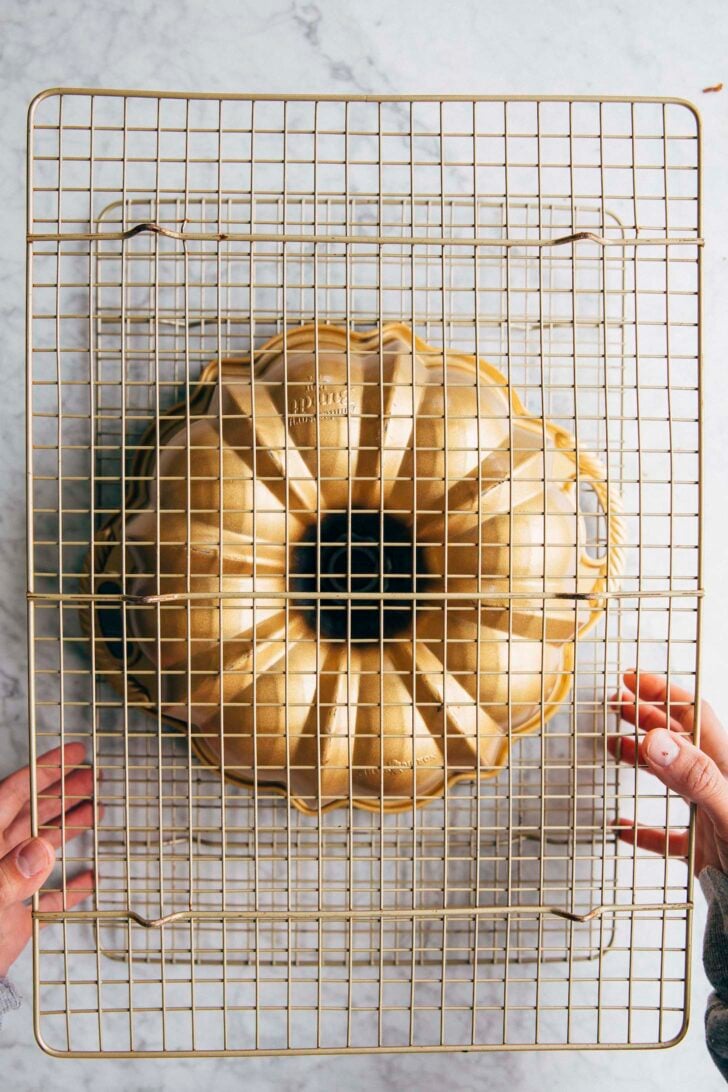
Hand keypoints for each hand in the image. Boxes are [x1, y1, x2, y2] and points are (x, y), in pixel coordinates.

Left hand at [0, 743, 97, 976]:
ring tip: (97, 808)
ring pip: (42, 849)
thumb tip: (40, 849)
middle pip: (32, 816)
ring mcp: (6, 888)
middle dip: (63, 792)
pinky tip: (91, 876)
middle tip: (94, 775)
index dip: (44, 771)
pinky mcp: (15, 919)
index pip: (13, 795)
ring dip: (69, 828)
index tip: (73, 754)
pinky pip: (48, 896)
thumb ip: (8, 878)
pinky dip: (71, 886)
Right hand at [609, 672, 727, 874]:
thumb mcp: (727, 814)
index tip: (630, 681)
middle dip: (646, 717)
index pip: (692, 715)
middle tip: (616, 705)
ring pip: (673, 779)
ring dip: (643, 761)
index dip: (661, 692)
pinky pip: (668, 834)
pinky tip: (624, 830)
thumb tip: (656, 740)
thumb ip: (695, 777)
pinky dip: (643, 830)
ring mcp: (710, 816)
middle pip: (679, 740)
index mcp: (725, 768)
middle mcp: (717, 787)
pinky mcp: (704, 850)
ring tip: (616, 747)